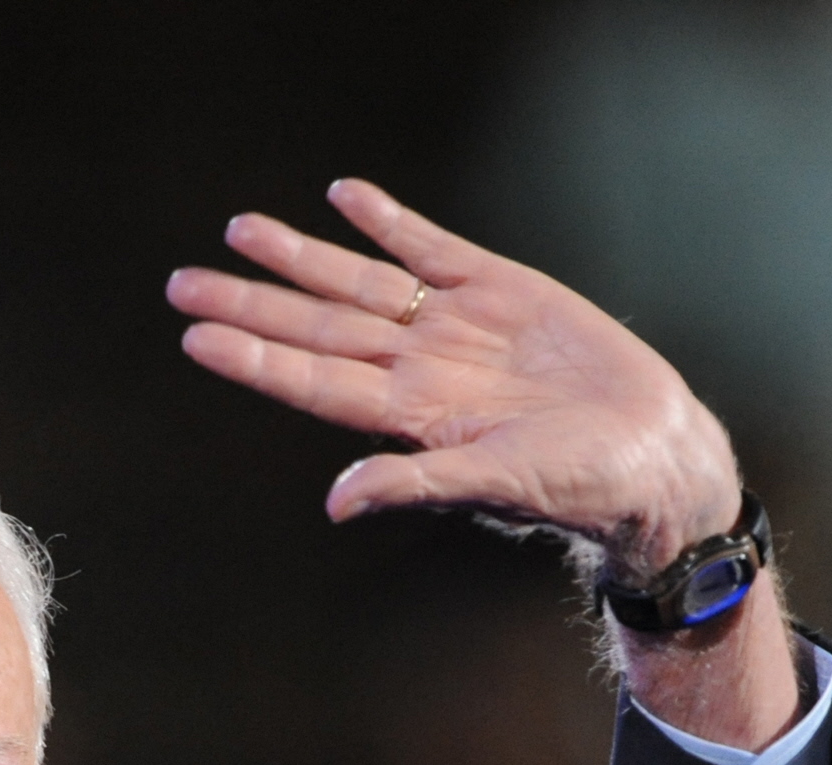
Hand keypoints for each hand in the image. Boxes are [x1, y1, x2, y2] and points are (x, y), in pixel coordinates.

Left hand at [168, 178, 804, 754]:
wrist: (650, 454)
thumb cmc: (575, 486)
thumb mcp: (491, 485)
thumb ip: (412, 484)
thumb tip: (336, 502)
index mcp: (407, 416)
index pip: (310, 380)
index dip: (252, 358)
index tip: (194, 337)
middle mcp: (417, 367)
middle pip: (316, 327)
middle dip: (250, 303)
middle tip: (181, 283)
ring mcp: (454, 326)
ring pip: (359, 283)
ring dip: (301, 257)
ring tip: (242, 229)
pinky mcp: (500, 290)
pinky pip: (429, 248)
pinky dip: (388, 221)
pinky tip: (345, 196)